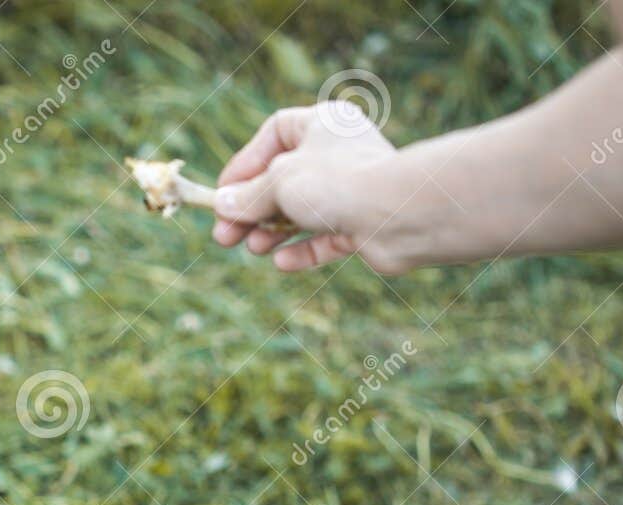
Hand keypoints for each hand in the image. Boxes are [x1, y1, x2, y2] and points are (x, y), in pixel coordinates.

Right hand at [213, 103, 400, 272]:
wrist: (400, 214)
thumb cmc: (337, 183)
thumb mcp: (279, 183)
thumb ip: (248, 196)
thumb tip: (223, 205)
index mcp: (322, 124)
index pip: (273, 136)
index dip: (244, 165)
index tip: (222, 195)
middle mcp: (338, 153)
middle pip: (282, 179)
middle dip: (252, 210)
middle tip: (224, 235)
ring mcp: (351, 189)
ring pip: (301, 211)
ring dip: (273, 232)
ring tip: (252, 249)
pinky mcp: (362, 223)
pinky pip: (324, 236)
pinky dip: (302, 249)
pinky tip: (282, 262)